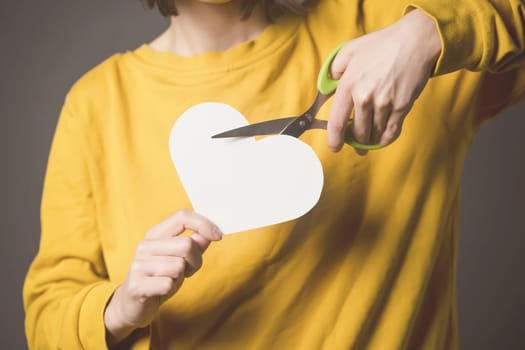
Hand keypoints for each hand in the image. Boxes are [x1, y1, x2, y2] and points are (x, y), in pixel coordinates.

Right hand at [103, 210, 221, 345]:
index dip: (203, 223)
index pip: (182, 216)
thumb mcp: (179, 258)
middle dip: (195, 261)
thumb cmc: (160, 277)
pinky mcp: (136, 285)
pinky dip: (170, 289)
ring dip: (181, 277)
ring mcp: (138, 265)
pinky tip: (160, 290)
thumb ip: (195, 244)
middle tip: (186, 271)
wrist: (131, 304)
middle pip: (187, 244)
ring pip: (179, 266)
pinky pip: (168, 284)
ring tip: (170, 280)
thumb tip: (211, 232)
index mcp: (155, 234)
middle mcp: (145, 246)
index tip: (218, 235)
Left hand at [328, 9, 441, 154]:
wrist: (415, 41)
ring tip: (369, 140)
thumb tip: (328, 87)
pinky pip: (391, 132)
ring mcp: (385, 103)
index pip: (336, 121)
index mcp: (349, 85)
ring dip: (370, 140)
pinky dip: (385, 139)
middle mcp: (365, 97)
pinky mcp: (402, 106)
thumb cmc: (382, 44)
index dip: (334, 139)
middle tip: (355, 142)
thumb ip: (334, 70)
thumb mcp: (349, 50)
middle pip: (358, 132)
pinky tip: (381, 140)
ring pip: (374, 134)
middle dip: (355, 141)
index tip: (335, 147)